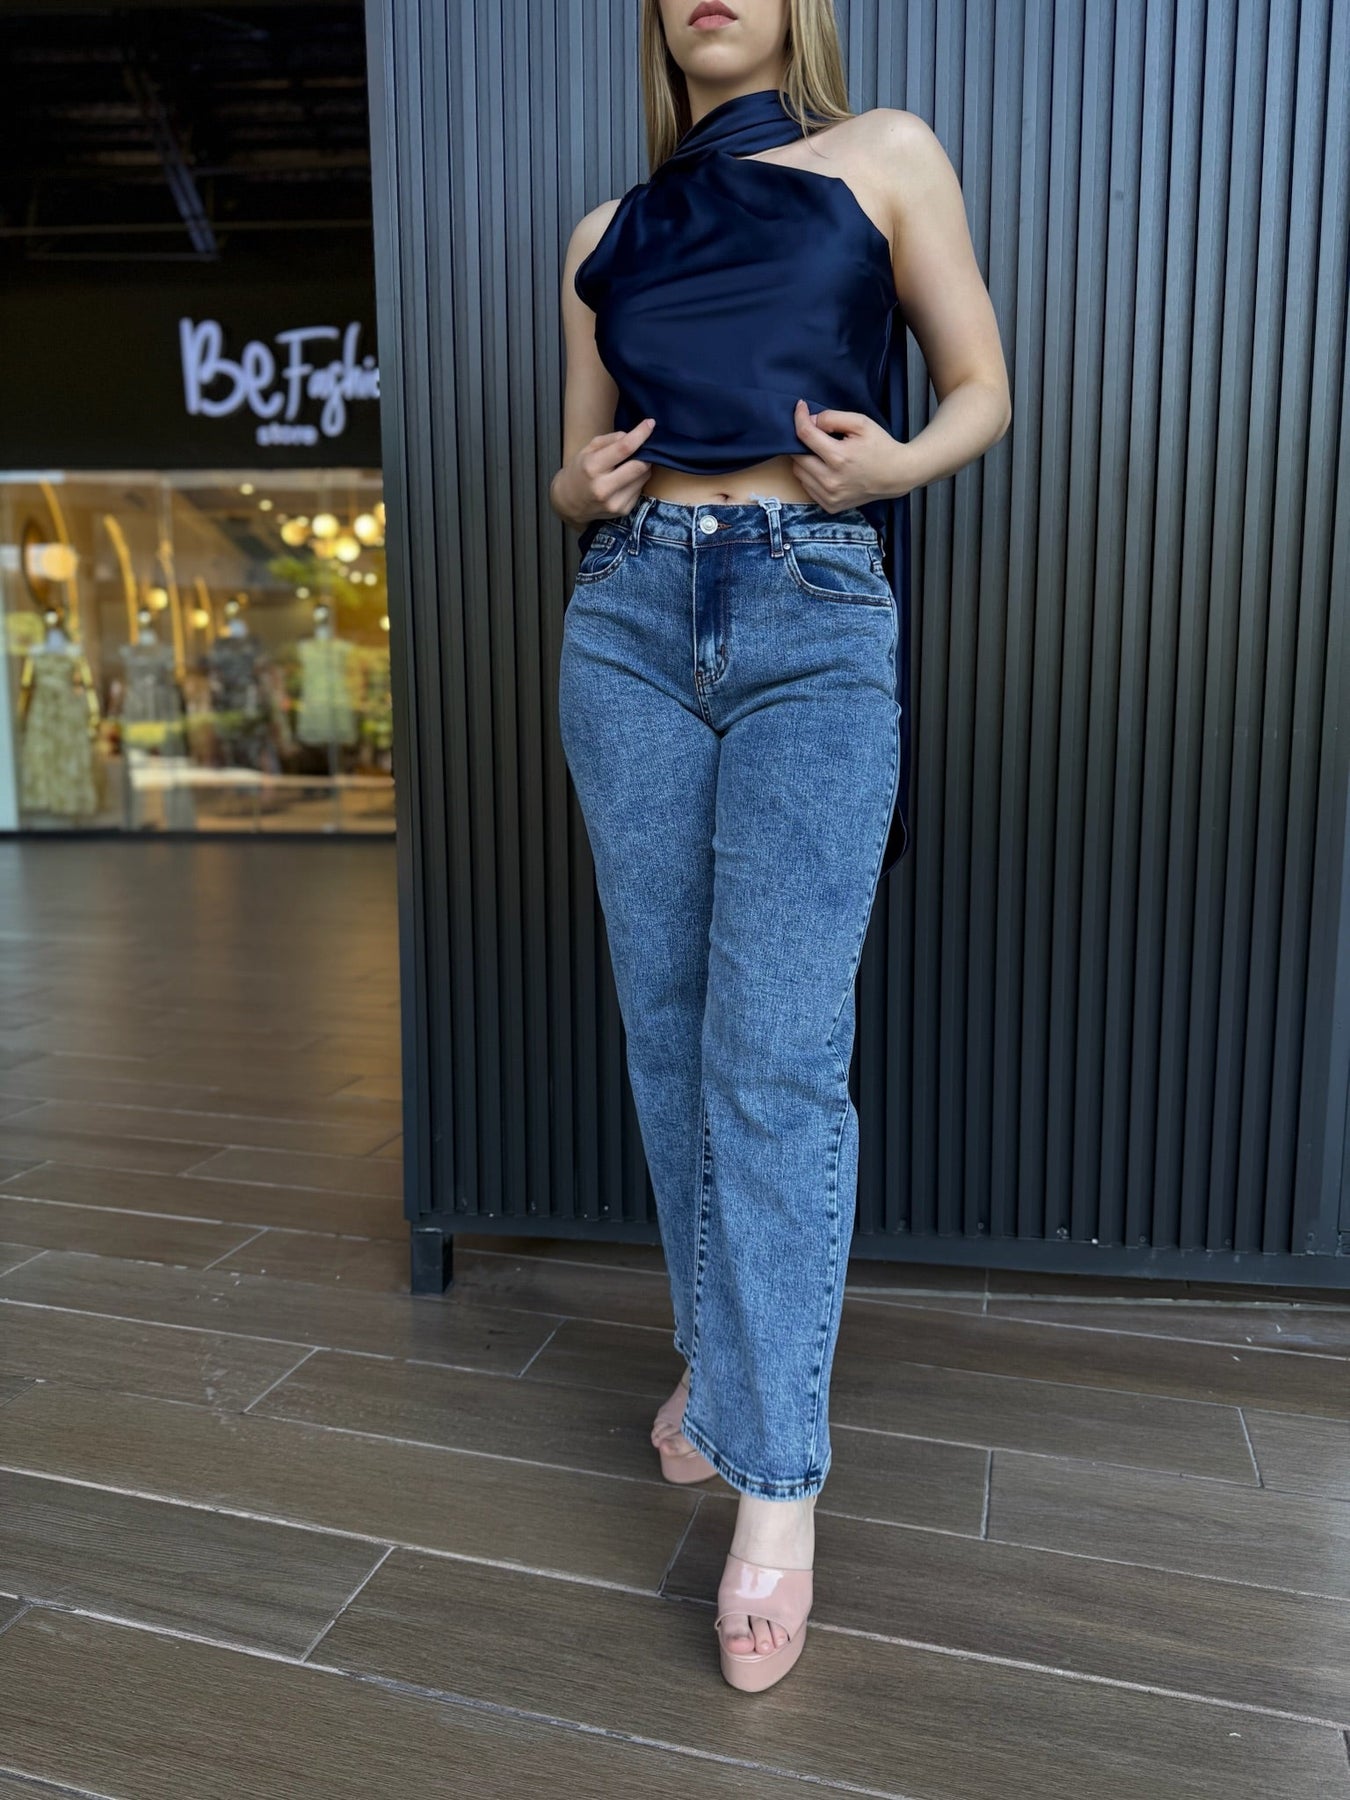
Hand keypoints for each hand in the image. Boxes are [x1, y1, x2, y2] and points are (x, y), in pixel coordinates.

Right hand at [554, 418, 656, 528]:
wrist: (570, 504)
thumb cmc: (580, 472)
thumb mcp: (587, 450)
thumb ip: (609, 440)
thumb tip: (631, 436)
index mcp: (592, 467)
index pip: (624, 448)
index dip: (640, 434)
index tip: (650, 424)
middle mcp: (604, 487)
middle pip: (639, 466)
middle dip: (646, 453)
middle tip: (644, 446)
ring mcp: (615, 502)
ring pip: (643, 478)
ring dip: (643, 467)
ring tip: (631, 464)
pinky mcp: (623, 510)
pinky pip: (640, 489)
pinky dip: (638, 480)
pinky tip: (627, 479)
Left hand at [788, 400, 909, 511]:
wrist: (897, 476)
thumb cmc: (880, 446)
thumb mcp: (861, 423)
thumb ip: (832, 418)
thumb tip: (810, 421)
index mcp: (839, 457)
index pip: (805, 434)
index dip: (799, 418)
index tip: (801, 408)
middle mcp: (831, 481)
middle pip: (796, 456)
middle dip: (801, 442)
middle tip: (815, 435)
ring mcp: (830, 496)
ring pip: (798, 473)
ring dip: (804, 460)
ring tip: (822, 453)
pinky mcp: (830, 506)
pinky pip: (807, 487)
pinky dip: (810, 476)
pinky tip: (826, 469)